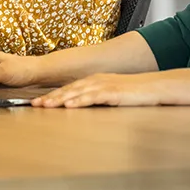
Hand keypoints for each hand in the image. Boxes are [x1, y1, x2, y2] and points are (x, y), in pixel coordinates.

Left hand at [32, 72, 168, 107]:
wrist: (155, 87)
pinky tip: (69, 105)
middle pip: (68, 89)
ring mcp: (104, 85)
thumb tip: (82, 107)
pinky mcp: (113, 92)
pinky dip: (79, 101)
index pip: (69, 89)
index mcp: (95, 81)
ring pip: (77, 92)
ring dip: (59, 99)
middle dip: (50, 97)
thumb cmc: (135, 93)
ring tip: (45, 105)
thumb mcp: (112, 95)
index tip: (38, 103)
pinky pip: (93, 97)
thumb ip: (97, 99)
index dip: (53, 96)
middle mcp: (96, 81)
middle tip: (33, 104)